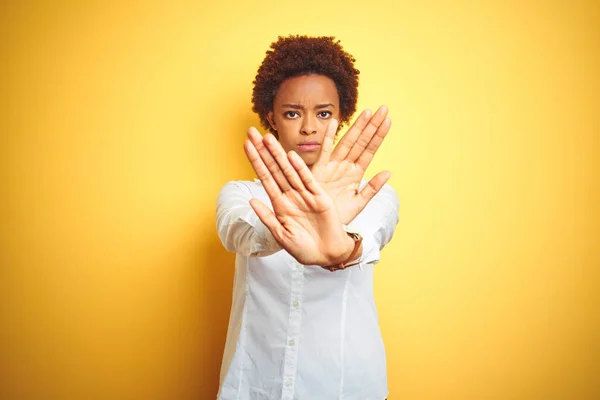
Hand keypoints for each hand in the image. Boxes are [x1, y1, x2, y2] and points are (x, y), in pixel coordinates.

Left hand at [243, 128, 354, 265]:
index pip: (264, 178)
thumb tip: (251, 200)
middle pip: (274, 168)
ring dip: (278, 154)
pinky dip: (299, 169)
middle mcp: (291, 196)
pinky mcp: (320, 197)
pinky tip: (290, 156)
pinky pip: (307, 180)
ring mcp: (305, 195)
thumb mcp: (281, 235)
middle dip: (263, 150)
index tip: (246, 145)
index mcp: (280, 204)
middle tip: (252, 131)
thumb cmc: (304, 249)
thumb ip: (267, 217)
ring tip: (267, 137)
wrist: (327, 255)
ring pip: (288, 170)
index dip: (255, 161)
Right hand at [312, 106, 391, 223]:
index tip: (388, 121)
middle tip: (383, 108)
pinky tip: (335, 123)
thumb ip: (372, 188)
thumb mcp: (359, 203)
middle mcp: (345, 166)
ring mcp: (333, 166)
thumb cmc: (338, 215)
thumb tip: (388, 172)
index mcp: (356, 174)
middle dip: (371, 125)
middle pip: (361, 142)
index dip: (378, 136)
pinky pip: (325, 151)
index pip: (370, 151)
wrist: (320, 227)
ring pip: (347, 143)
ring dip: (357, 128)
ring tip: (367, 112)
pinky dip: (329, 137)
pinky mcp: (319, 170)